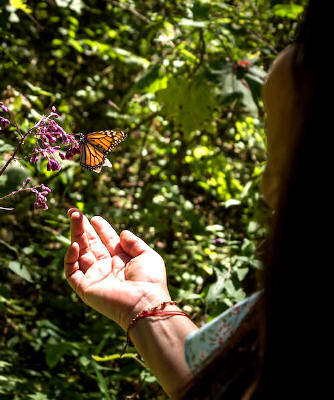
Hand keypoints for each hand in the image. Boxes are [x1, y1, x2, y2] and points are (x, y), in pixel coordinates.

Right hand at [64, 208, 170, 329]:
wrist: (145, 303)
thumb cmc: (150, 281)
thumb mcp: (147, 256)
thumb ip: (134, 243)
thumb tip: (122, 232)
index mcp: (121, 260)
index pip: (107, 241)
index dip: (101, 229)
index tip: (95, 217)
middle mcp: (107, 267)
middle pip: (90, 244)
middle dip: (82, 228)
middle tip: (74, 212)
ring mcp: (95, 277)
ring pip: (79, 253)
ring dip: (75, 235)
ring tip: (74, 217)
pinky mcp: (85, 288)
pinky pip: (72, 272)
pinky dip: (70, 258)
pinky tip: (74, 244)